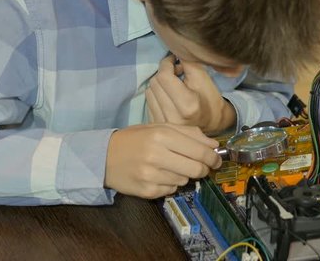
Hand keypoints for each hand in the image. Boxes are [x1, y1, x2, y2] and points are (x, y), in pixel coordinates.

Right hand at [104, 123, 221, 198]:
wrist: (103, 156)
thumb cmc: (135, 139)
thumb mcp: (159, 127)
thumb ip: (188, 133)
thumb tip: (213, 145)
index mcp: (161, 135)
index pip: (199, 151)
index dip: (213, 157)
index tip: (217, 159)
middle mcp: (156, 155)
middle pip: (196, 169)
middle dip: (204, 169)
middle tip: (203, 167)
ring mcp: (151, 175)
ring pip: (185, 180)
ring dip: (184, 174)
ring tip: (172, 166)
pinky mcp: (146, 191)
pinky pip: (171, 190)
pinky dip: (170, 184)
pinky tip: (160, 175)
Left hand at [146, 55, 235, 134]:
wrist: (212, 122)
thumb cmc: (209, 98)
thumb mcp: (203, 77)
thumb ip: (186, 61)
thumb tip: (171, 49)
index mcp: (187, 105)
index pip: (164, 76)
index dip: (166, 63)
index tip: (174, 60)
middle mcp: (173, 116)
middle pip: (155, 83)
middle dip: (163, 73)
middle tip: (177, 72)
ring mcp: (163, 123)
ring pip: (149, 91)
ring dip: (159, 84)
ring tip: (172, 85)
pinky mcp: (157, 125)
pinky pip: (148, 102)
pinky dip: (156, 94)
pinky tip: (168, 95)